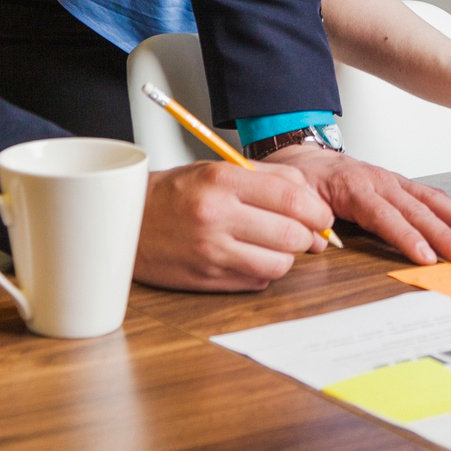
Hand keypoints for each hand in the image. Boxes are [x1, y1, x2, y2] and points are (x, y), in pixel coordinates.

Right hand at [132, 162, 334, 291]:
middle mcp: (217, 217)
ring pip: (278, 264)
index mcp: (222, 182)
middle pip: (291, 235)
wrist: (129, 220)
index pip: (292, 199)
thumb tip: (312, 205)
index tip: (321, 216)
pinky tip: (250, 255)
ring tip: (274, 244)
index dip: (317, 211)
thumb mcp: (219, 169)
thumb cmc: (176, 192)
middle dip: (308, 236)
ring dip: (286, 256)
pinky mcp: (207, 278)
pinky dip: (263, 270)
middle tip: (307, 233)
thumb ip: (269, 180)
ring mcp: (211, 252)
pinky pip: (256, 281)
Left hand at [265, 143, 450, 266]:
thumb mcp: (297, 200)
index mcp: (353, 188)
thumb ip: (308, 222)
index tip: (426, 256)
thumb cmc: (305, 181)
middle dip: (443, 234)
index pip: (384, 216)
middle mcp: (379, 182)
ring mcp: (393, 181)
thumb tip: (321, 244)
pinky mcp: (401, 184)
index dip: (407, 237)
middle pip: (416, 210)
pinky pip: (431, 195)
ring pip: (431, 199)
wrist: (309, 158)